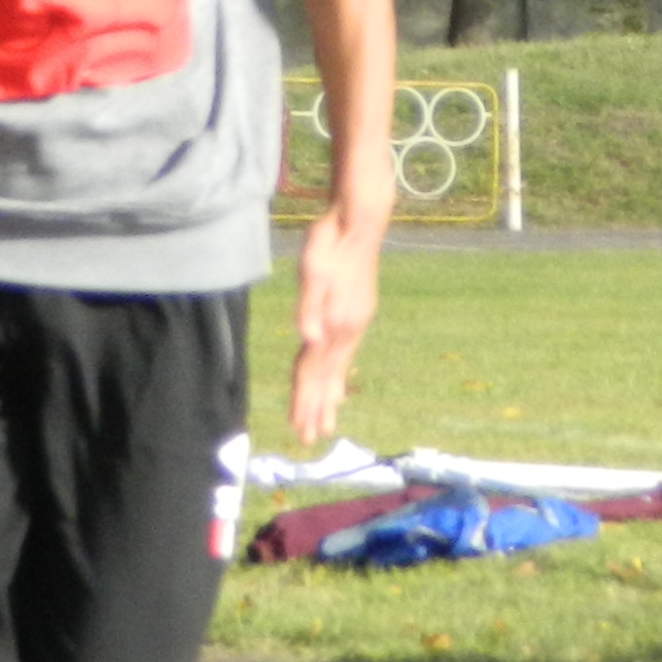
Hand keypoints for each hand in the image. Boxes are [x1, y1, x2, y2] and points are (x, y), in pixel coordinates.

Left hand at [287, 200, 386, 447]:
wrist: (359, 222)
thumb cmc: (329, 241)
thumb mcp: (312, 268)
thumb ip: (310, 306)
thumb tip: (309, 338)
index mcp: (334, 323)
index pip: (314, 372)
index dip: (306, 401)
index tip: (301, 429)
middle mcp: (346, 329)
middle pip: (326, 377)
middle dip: (317, 409)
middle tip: (309, 439)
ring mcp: (354, 324)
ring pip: (337, 369)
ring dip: (329, 398)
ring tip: (326, 423)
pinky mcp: (356, 315)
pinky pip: (344, 356)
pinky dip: (339, 376)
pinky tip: (339, 385)